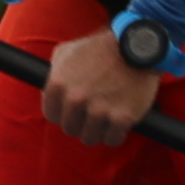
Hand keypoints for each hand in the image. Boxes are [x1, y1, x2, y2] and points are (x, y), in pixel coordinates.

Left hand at [40, 24, 164, 147]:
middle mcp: (76, 99)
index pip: (51, 115)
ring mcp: (99, 110)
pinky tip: (119, 123)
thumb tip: (46, 93)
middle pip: (70, 129)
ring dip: (97, 131)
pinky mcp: (122, 118)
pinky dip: (116, 135)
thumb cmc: (101, 48)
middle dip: (80, 123)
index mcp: (58, 84)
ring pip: (90, 138)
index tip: (73, 111)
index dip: (62, 114)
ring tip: (106, 119)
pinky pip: (112, 140)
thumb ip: (53, 72)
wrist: (138, 45)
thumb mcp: (67, 51)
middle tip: (92, 114)